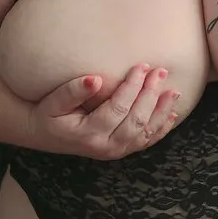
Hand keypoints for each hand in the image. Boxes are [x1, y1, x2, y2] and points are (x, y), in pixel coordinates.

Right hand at [28, 64, 180, 157]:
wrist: (43, 134)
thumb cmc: (48, 114)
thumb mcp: (54, 102)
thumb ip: (73, 91)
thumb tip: (94, 79)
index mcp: (89, 134)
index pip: (118, 108)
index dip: (132, 87)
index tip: (142, 66)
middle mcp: (106, 147)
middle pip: (136, 120)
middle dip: (151, 95)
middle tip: (160, 72)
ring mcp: (116, 151)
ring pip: (146, 133)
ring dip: (162, 111)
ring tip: (174, 91)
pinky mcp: (122, 150)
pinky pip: (146, 141)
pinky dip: (161, 128)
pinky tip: (172, 114)